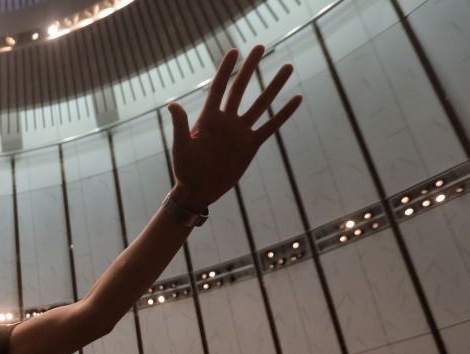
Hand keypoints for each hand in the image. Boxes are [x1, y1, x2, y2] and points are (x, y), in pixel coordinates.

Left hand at [167, 45, 301, 208]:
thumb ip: (179, 125)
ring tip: (288, 67)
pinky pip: (271, 126)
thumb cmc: (185, 170)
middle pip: (240, 88)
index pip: (218, 88)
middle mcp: (226, 120)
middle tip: (259, 47)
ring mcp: (240, 131)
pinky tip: (297, 98)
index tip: (234, 51)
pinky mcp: (251, 145)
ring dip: (274, 86)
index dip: (225, 69)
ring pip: (261, 103)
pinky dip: (284, 113)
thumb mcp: (181, 147)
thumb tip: (172, 104)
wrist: (199, 190)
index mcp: (208, 118)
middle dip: (249, 68)